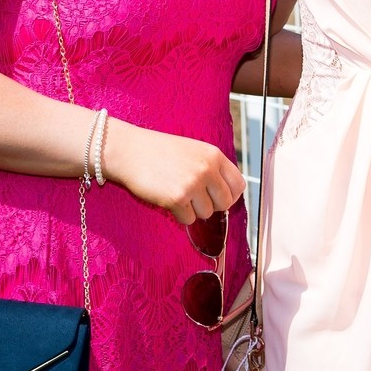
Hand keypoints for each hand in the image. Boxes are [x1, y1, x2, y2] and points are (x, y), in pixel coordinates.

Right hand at [105, 120, 245, 222]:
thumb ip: (212, 168)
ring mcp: (193, 184)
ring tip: (178, 193)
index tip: (218, 197)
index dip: (230, 194)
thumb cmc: (161, 152)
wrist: (131, 151)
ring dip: (193, 210)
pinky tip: (168, 199)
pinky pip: (188, 220)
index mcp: (214, 155)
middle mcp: (207, 169)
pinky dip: (179, 215)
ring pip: (207, 214)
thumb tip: (229, 194)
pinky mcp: (177, 199)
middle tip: (195, 198)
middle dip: (212, 205)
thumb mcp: (194, 151)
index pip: (239, 184)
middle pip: (225, 203)